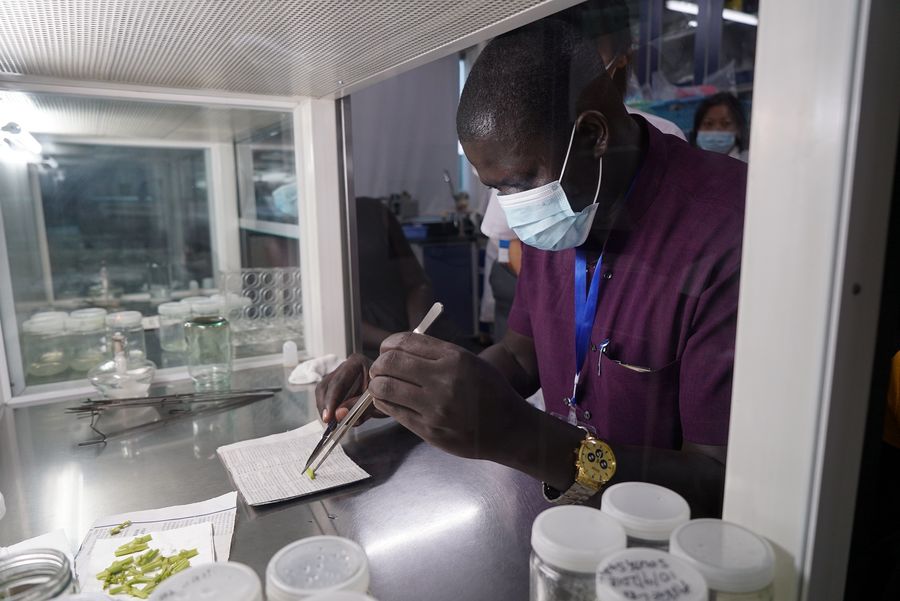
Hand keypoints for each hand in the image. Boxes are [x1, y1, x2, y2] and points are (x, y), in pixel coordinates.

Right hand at [315, 353, 386, 423]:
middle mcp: (345, 366)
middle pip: (326, 386)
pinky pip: (327, 398)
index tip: (329, 417)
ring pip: (323, 392)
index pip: (338, 382)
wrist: (394, 394)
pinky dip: (330, 410)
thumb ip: (358, 406)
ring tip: (336, 423)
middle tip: (329, 423)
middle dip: (325, 406)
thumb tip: (338, 414)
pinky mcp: (337, 387)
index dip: (331, 400)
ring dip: (326, 409)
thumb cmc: (388, 394)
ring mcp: (339, 375)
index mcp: (357, 362)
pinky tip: (339, 419)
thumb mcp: (377, 401)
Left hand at [368, 332, 525, 459]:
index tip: (386, 349)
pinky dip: (384, 403)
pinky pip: (394, 411)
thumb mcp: (470, 362)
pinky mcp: (429, 429)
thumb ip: (437, 354)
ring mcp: (435, 407)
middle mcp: (444, 379)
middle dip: (379, 364)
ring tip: (380, 385)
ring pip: (385, 388)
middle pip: (390, 363)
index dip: (388, 345)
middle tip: (379, 369)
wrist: (509, 429)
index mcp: (454, 358)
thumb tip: (399, 349)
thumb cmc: (490, 392)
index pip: (405, 342)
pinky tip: (388, 400)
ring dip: (377, 385)